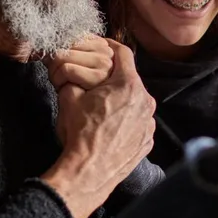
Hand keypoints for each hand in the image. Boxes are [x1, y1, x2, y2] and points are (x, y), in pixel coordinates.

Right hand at [42, 40, 155, 217]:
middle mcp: (145, 101)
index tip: (103, 45)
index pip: (124, 53)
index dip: (110, 45)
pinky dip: (127, 120)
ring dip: (122, 99)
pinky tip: (111, 127)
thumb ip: (74, 77)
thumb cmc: (79, 134)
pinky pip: (138, 122)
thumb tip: (69, 70)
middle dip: (115, 77)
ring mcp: (148, 123)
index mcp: (128, 85)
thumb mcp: (69, 98)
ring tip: (103, 107)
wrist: (88, 172)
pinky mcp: (147, 141)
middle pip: (131, 79)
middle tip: (98, 80)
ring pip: (136, 101)